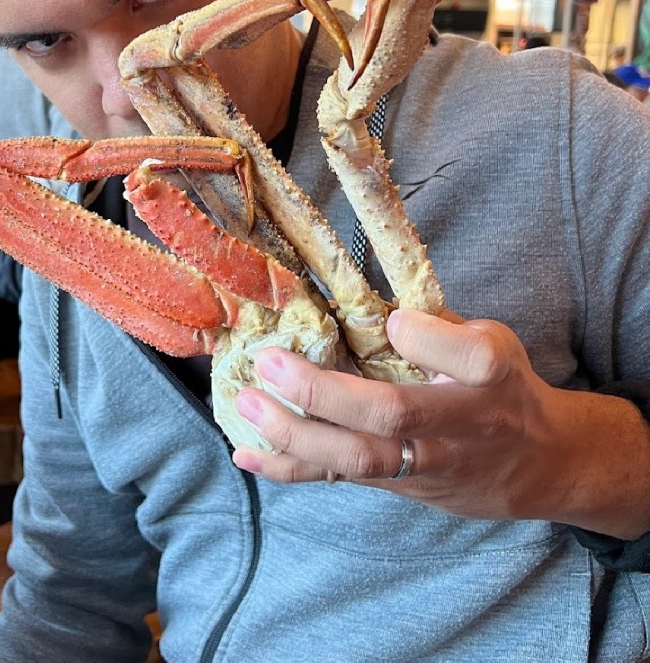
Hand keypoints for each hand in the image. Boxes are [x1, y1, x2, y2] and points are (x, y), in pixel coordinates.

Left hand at [231, 309, 649, 538]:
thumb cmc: (501, 385)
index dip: (426, 336)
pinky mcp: (402, 487)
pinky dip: (291, 470)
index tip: (395, 319)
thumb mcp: (490, 340)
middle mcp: (462, 420)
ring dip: (296, 433)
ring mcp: (429, 462)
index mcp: (493, 372)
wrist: (539, 464)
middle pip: (395, 413)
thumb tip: (358, 297)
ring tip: (248, 402)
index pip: (471, 354)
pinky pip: (343, 480)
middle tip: (269, 361)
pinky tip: (246, 455)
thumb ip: (437, 325)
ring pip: (360, 457)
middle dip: (325, 391)